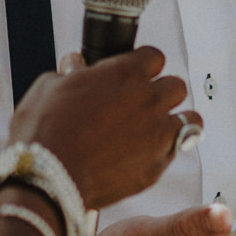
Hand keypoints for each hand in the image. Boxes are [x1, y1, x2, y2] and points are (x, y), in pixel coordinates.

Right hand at [8, 46, 191, 209]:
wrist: (50, 178)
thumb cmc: (44, 131)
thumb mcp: (49, 87)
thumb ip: (70, 72)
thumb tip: (75, 65)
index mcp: (124, 72)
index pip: (154, 56)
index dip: (143, 65)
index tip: (134, 75)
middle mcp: (148, 99)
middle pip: (176, 86)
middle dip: (161, 91)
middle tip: (142, 103)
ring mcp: (157, 133)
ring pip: (191, 118)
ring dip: (177, 119)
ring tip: (160, 127)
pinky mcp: (157, 164)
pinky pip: (178, 150)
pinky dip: (167, 149)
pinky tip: (147, 152)